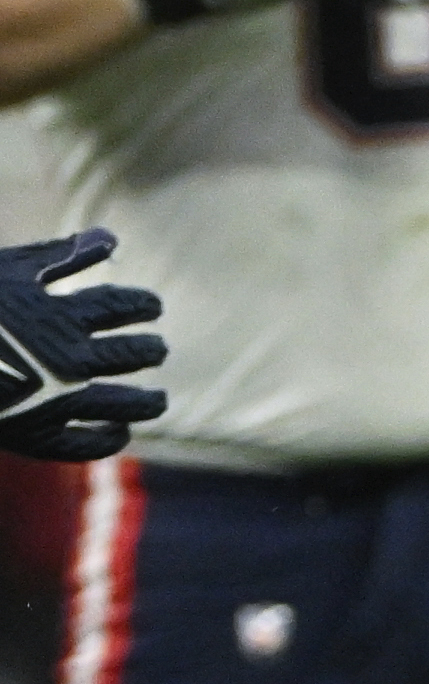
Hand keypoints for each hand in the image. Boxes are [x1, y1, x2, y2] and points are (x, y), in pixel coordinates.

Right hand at [0, 230, 161, 462]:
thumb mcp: (10, 270)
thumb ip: (61, 255)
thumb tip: (111, 238)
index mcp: (61, 317)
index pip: (123, 307)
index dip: (143, 305)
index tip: (151, 307)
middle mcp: (67, 361)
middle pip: (131, 355)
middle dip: (150, 350)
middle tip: (157, 349)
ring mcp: (56, 402)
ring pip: (125, 406)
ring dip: (149, 403)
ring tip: (158, 399)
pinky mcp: (35, 436)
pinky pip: (87, 445)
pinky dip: (111, 438)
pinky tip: (120, 430)